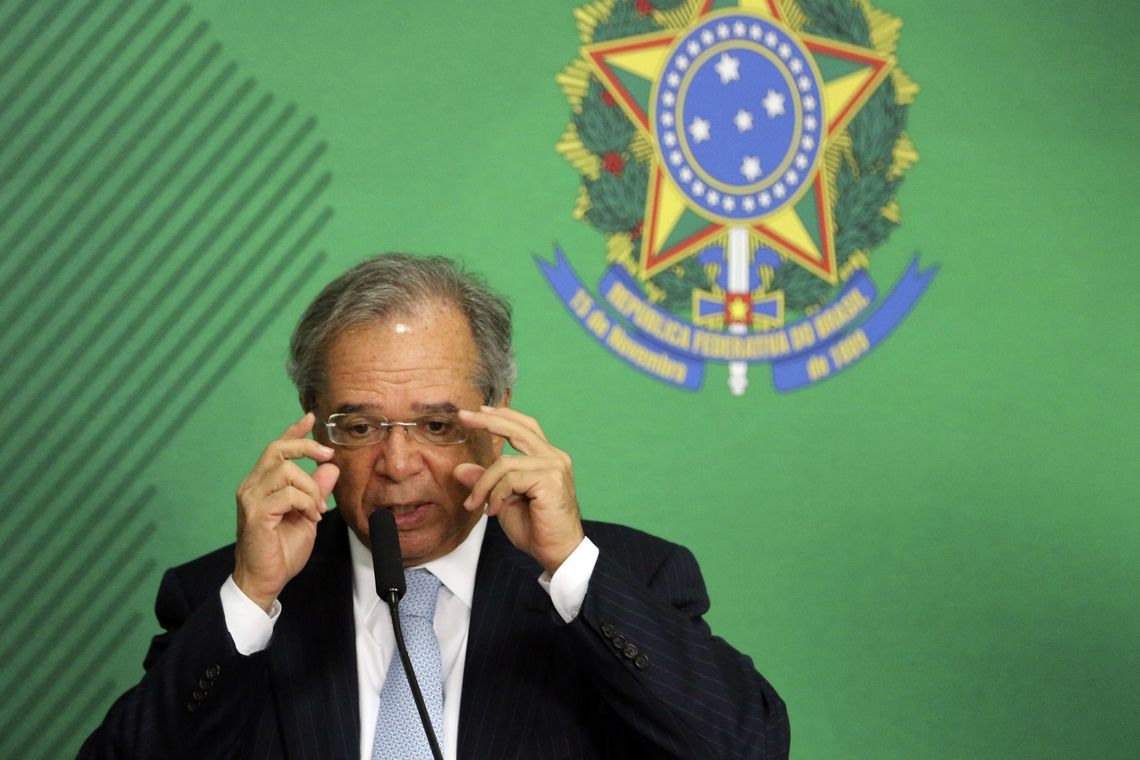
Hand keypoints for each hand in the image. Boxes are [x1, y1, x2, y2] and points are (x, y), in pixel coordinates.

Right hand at [233, 413, 339, 610]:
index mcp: (262, 484)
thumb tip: (330, 467)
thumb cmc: (282, 550)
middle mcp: (252, 486)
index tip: (311, 418)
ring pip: (286, 471)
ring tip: (317, 509)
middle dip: (305, 447)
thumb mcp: (307, 514)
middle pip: (277, 450)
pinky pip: (287, 494)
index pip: (276, 449)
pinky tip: (310, 517)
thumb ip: (317, 490)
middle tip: (328, 456)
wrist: (266, 580)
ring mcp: (250, 498)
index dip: (293, 432)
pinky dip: (306, 503)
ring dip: (311, 488)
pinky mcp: (255, 513)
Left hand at [454, 406, 583, 574]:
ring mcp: (554, 467)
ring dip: (484, 485)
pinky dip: (495, 495)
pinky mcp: (550, 480)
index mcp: (547, 458)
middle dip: (488, 421)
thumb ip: (486, 482)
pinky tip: (494, 511)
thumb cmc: (536, 529)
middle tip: (464, 416)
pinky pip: (510, 480)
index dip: (503, 416)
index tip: (480, 411)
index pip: (525, 427)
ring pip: (505, 463)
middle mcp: (554, 458)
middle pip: (519, 429)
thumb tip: (461, 468)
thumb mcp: (503, 501)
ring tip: (476, 503)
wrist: (558, 553)